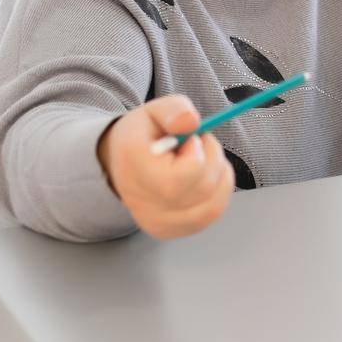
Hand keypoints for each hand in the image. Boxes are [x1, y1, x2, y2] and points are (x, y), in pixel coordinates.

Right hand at [96, 95, 234, 238]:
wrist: (121, 164)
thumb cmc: (144, 136)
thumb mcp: (155, 110)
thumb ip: (174, 110)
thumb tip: (192, 122)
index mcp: (133, 167)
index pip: (179, 178)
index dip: (197, 154)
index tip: (190, 139)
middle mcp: (141, 202)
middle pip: (201, 190)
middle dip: (214, 159)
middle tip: (200, 144)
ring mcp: (155, 222)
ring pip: (212, 206)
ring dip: (220, 176)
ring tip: (202, 160)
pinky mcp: (169, 232)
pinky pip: (210, 215)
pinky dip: (218, 192)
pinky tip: (204, 177)